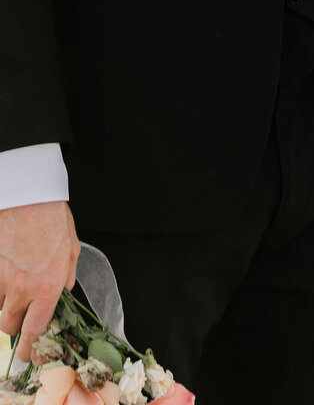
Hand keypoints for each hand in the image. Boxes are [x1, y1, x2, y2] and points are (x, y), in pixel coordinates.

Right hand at [0, 200, 78, 362]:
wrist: (28, 195)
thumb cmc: (51, 217)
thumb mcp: (71, 248)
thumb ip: (66, 277)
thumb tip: (62, 294)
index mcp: (48, 287)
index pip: (36, 331)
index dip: (31, 348)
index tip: (29, 354)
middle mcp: (23, 289)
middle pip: (10, 326)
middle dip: (16, 322)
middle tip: (21, 311)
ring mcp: (2, 281)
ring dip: (5, 303)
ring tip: (15, 281)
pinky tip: (7, 268)